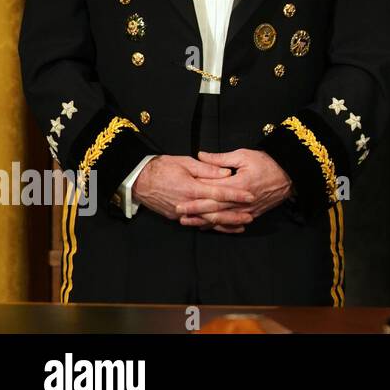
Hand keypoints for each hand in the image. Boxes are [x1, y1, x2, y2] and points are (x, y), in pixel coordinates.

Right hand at [133, 155, 254, 228]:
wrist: (138, 180)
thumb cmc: (162, 167)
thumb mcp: (186, 162)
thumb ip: (207, 168)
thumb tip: (226, 172)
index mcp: (191, 187)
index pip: (218, 192)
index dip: (235, 194)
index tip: (250, 196)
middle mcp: (187, 203)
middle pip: (215, 211)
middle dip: (234, 215)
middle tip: (251, 216)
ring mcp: (180, 212)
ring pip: (206, 221)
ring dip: (225, 224)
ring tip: (242, 225)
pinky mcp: (175, 217)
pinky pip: (196, 222)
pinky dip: (210, 226)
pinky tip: (222, 227)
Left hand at [184, 149, 292, 232]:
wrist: (290, 175)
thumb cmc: (267, 163)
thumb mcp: (244, 155)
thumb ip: (221, 159)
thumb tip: (201, 155)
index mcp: (239, 184)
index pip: (212, 192)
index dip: (195, 196)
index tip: (180, 197)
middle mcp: (242, 200)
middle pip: (214, 208)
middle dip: (195, 212)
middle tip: (178, 212)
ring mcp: (247, 209)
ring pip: (222, 218)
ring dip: (203, 221)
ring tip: (187, 222)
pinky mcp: (252, 213)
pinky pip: (232, 222)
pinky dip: (219, 226)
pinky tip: (207, 226)